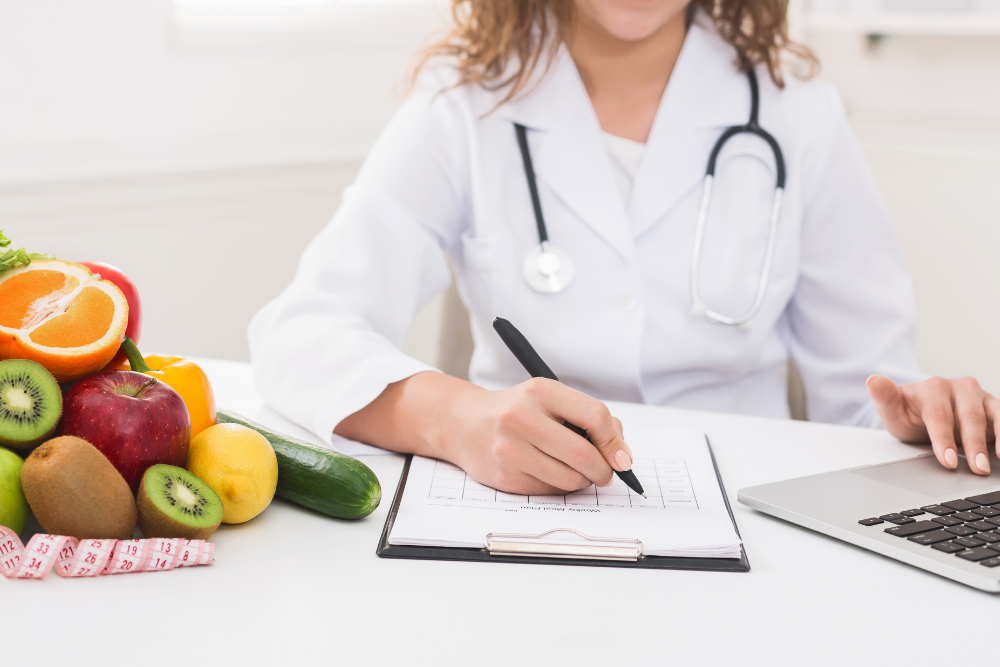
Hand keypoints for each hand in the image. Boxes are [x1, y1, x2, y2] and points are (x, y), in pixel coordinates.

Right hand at [442, 378, 630, 494]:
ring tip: (578, 472)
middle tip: (606, 473)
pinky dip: (560, 487)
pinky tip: (551, 474)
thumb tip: (622, 455)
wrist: (465, 424)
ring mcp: (510, 449)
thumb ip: (587, 418)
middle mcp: (522, 418)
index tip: (621, 456)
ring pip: (569, 479)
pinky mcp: (504, 476)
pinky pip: (549, 491)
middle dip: (604, 470)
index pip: (595, 416)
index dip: (615, 441)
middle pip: (584, 454)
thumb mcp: (549, 399)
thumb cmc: (517, 411)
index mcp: (540, 391)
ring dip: (583, 481)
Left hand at [867, 375, 998, 474]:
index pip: (939, 415)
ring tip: (999, 460)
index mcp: (933, 387)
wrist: (922, 410)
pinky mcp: (993, 408)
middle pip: (970, 416)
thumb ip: (883, 396)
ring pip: (994, 415)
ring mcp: (980, 397)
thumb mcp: (891, 408)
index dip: (943, 439)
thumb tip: (873, 380)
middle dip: (974, 444)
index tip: (946, 461)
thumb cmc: (907, 411)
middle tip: (977, 469)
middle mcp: (960, 388)